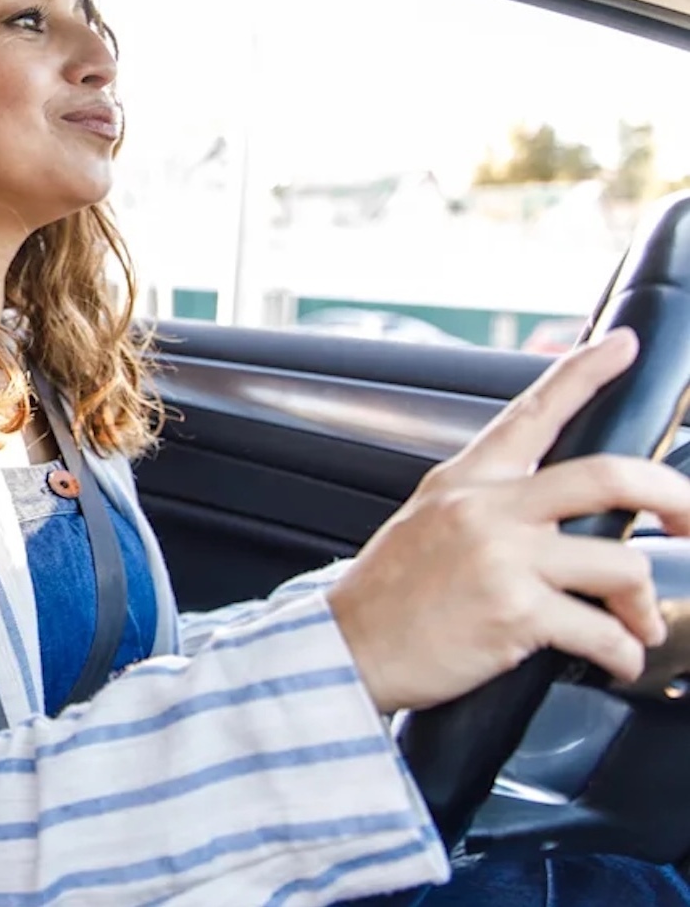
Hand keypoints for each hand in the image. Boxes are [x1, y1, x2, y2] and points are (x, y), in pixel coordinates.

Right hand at [327, 328, 689, 713]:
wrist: (349, 645)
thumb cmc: (390, 590)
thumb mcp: (429, 518)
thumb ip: (488, 501)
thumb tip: (556, 510)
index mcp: (466, 480)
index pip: (532, 411)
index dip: (583, 371)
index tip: (622, 345)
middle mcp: (487, 510)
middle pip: (607, 477)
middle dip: (673, 495)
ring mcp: (503, 559)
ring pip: (620, 564)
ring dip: (644, 604)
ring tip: (637, 623)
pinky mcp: (514, 614)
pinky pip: (602, 632)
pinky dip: (623, 654)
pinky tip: (616, 660)